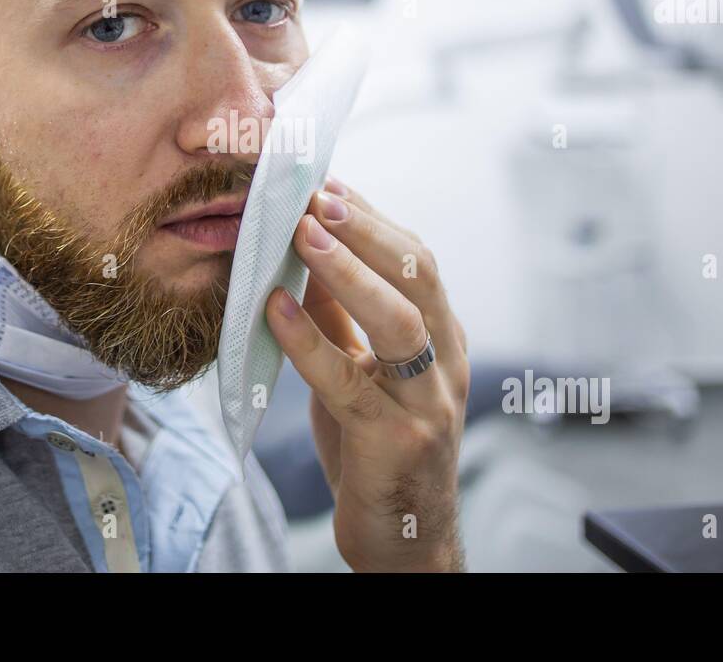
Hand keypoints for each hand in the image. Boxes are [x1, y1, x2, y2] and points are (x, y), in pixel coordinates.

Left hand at [265, 178, 469, 571]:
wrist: (406, 540)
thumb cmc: (380, 446)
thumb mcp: (363, 370)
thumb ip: (342, 316)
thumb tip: (304, 250)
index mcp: (443, 339)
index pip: (417, 261)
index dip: (373, 218)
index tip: (328, 183)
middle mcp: (447, 364)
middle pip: (419, 277)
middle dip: (368, 229)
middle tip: (318, 195)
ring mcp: (427, 404)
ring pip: (399, 322)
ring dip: (349, 271)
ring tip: (304, 233)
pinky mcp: (395, 442)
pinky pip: (349, 383)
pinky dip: (309, 341)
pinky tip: (275, 309)